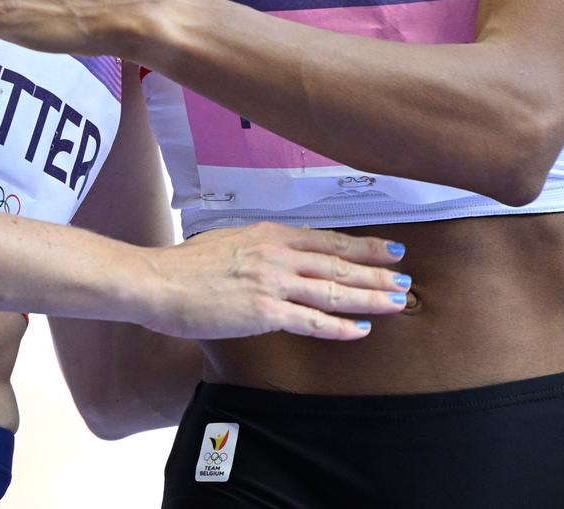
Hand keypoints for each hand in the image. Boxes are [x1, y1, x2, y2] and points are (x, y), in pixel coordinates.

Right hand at [141, 222, 410, 340]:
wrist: (158, 282)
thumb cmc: (185, 266)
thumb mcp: (229, 240)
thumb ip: (259, 246)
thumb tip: (277, 252)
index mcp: (270, 234)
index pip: (328, 240)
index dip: (363, 245)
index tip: (389, 249)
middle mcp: (278, 254)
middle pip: (339, 263)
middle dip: (376, 271)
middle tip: (405, 277)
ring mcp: (273, 283)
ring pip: (333, 289)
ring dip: (368, 296)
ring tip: (395, 301)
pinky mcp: (264, 312)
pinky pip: (311, 320)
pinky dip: (339, 325)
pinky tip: (360, 329)